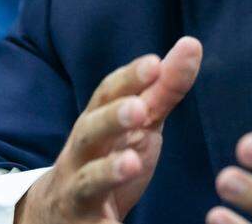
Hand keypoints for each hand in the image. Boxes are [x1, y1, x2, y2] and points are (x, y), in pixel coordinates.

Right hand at [15, 37, 202, 223]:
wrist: (59, 212)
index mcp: (97, 122)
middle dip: (112, 119)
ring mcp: (78, 190)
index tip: (154, 63)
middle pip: (89, 132)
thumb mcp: (138, 123)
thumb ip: (163, 88)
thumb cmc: (108, 156)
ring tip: (131, 163)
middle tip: (139, 110)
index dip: (129, 78)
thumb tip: (191, 43)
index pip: (107, 94)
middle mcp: (81, 153)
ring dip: (107, 171)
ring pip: (87, 180)